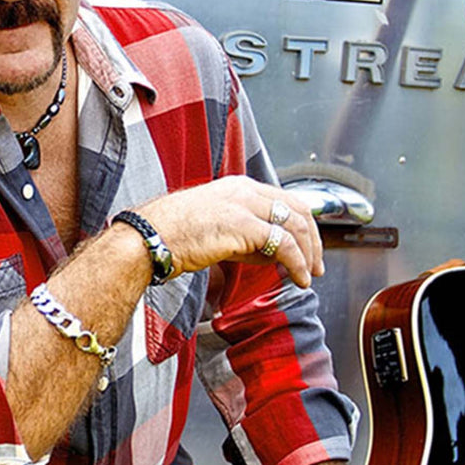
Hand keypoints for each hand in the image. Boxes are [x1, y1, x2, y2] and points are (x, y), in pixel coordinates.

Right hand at [137, 177, 323, 287]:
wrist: (148, 237)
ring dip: (308, 254)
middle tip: (316, 265)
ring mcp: (245, 205)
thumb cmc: (171, 235)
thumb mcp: (216, 228)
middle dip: (313, 240)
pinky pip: (284, 244)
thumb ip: (246, 236)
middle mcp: (245, 190)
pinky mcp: (243, 226)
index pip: (286, 200)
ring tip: (309, 275)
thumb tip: (271, 253)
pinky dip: (297, 263)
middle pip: (298, 209)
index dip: (303, 226)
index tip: (309, 248)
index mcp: (238, 187)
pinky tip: (297, 278)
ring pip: (296, 225)